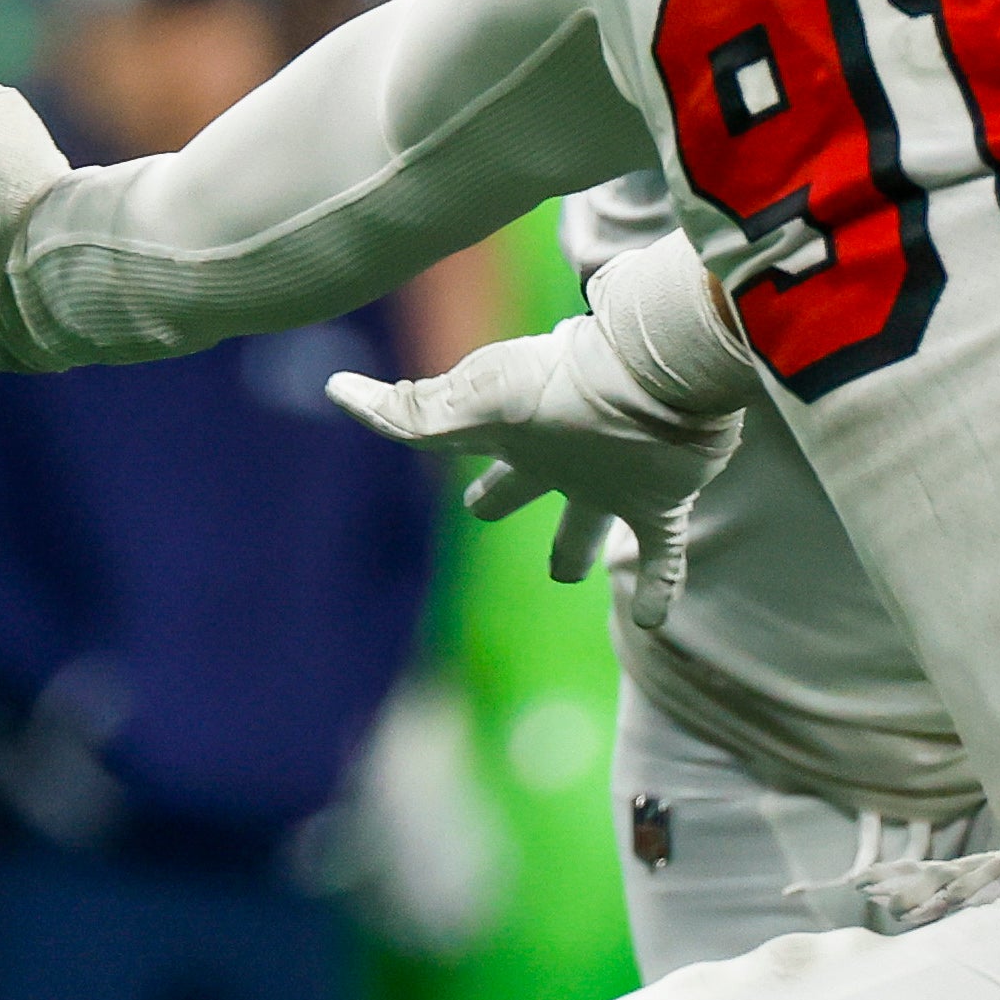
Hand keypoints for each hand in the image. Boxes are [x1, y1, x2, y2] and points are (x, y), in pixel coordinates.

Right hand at [326, 321, 743, 625]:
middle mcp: (558, 453)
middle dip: (499, 492)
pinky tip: (654, 622)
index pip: (453, 431)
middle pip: (520, 480)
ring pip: (585, 519)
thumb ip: (413, 411)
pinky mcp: (662, 500)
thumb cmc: (564, 381)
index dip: (417, 425)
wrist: (660, 376)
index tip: (374, 408)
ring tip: (568, 573)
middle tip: (480, 509)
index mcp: (509, 428)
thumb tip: (337, 389)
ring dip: (576, 544)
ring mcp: (611, 479)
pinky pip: (660, 553)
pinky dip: (656, 586)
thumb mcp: (478, 401)